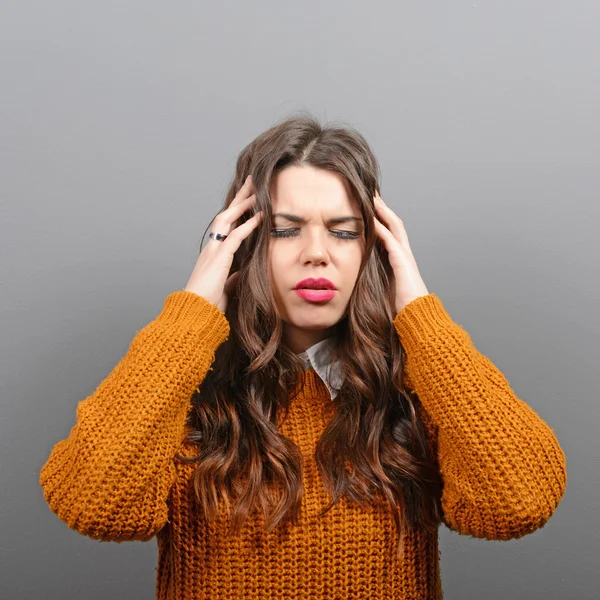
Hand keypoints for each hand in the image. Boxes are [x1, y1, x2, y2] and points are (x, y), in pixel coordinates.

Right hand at [184, 175, 262, 312]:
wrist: (195, 313)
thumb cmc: (208, 303)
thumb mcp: (224, 288)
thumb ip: (232, 278)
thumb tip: (239, 275)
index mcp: (213, 253)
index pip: (226, 226)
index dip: (236, 211)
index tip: (248, 199)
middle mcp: (212, 247)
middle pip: (225, 215)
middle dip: (239, 198)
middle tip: (251, 182)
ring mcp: (214, 251)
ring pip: (228, 219)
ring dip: (243, 204)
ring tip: (256, 190)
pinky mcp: (219, 258)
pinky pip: (235, 236)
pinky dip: (248, 225)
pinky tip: (260, 215)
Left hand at [373, 191, 429, 314]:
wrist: (416, 318)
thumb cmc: (398, 308)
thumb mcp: (381, 287)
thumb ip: (372, 276)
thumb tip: (355, 275)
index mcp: (398, 259)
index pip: (388, 232)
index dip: (379, 218)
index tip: (368, 206)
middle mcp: (403, 254)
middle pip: (393, 223)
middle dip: (382, 207)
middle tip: (371, 192)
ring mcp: (404, 257)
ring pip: (394, 226)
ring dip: (383, 211)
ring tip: (372, 196)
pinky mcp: (403, 263)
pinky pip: (390, 240)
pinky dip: (381, 228)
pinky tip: (372, 219)